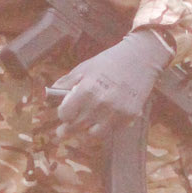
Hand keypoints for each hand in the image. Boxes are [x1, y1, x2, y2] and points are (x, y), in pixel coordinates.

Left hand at [48, 29, 173, 145]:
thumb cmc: (109, 61)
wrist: (141, 58)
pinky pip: (112, 130)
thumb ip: (67, 82)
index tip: (64, 114)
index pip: (65, 114)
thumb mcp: (85, 67)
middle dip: (68, 129)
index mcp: (87, 90)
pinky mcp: (129, 116)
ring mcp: (116, 112)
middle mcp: (100, 104)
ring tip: (85, 126)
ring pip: (94, 134)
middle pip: (77, 127)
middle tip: (62, 132)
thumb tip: (50, 94)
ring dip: (87, 131)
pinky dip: (106, 127)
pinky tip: (104, 119)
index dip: (63, 114)